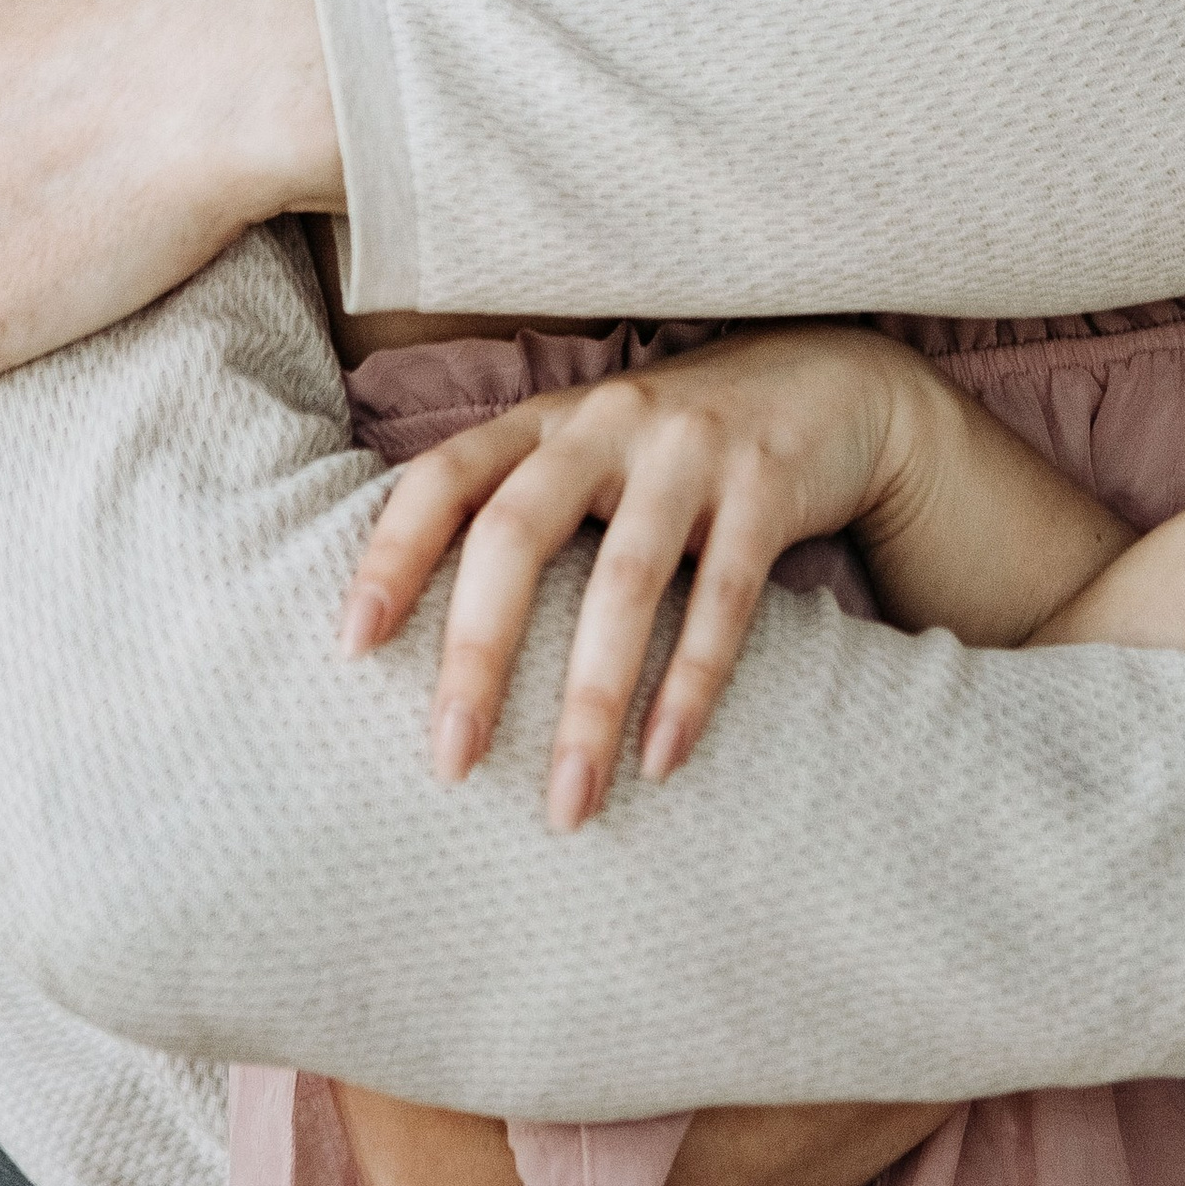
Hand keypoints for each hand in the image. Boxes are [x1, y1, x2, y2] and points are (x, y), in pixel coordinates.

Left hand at [339, 325, 925, 829]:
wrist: (832, 381)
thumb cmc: (677, 447)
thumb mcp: (590, 451)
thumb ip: (519, 508)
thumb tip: (419, 637)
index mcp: (545, 422)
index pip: (443, 477)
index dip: (391, 554)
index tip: (352, 646)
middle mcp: (606, 423)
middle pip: (518, 533)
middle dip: (478, 653)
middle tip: (451, 763)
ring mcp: (689, 449)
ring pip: (624, 581)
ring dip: (590, 703)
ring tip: (568, 803)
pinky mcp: (768, 485)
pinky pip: (724, 596)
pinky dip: (691, 683)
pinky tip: (663, 758)